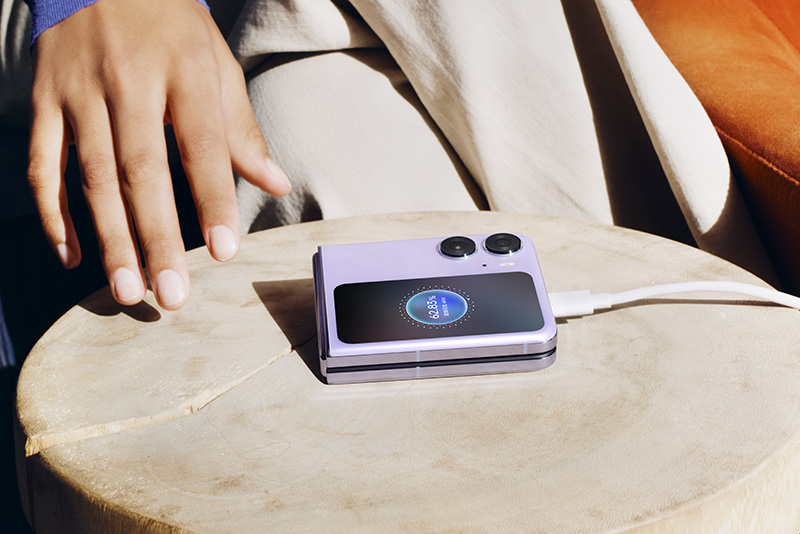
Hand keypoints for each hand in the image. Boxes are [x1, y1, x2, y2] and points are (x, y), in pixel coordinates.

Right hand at [27, 0, 290, 309]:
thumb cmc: (170, 26)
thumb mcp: (216, 63)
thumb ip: (242, 129)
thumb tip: (276, 184)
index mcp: (183, 70)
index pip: (203, 143)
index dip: (213, 199)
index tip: (224, 251)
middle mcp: (128, 81)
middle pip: (140, 170)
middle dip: (156, 238)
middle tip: (171, 295)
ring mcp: (78, 92)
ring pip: (90, 176)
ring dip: (108, 239)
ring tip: (127, 291)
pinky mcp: (42, 101)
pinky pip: (42, 165)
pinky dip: (53, 214)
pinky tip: (73, 256)